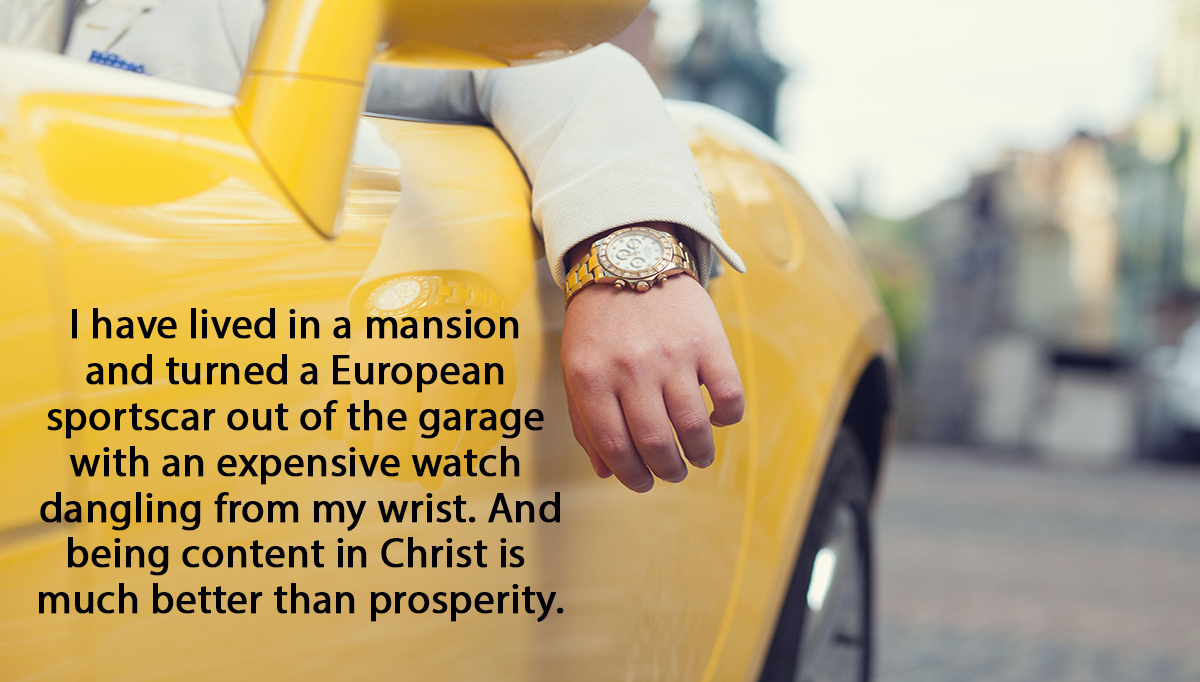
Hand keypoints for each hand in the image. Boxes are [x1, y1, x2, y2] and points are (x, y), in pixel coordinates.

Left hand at [561, 274, 745, 491]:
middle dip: (667, 471)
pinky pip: (728, 395)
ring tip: (697, 456)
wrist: (629, 257)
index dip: (630, 475)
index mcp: (592, 377)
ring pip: (693, 428)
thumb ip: (585, 419)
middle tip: (673, 473)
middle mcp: (631, 368)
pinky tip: (716, 420)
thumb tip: (607, 470)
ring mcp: (672, 354)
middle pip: (655, 443)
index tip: (641, 483)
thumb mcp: (576, 366)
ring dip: (698, 454)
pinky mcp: (708, 341)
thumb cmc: (599, 321)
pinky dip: (726, 418)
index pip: (615, 447)